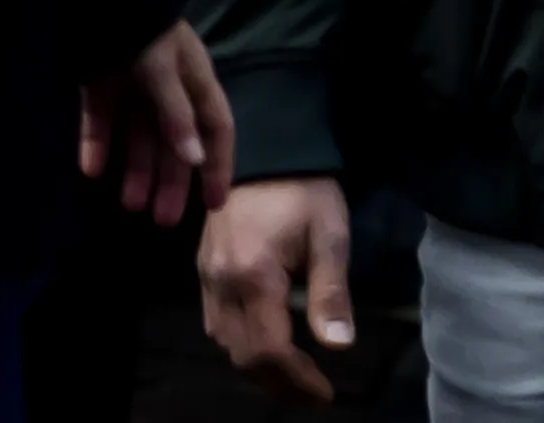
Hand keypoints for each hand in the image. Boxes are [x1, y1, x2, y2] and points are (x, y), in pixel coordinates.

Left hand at [83, 18, 231, 224]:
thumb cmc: (144, 32)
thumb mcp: (166, 72)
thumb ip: (177, 116)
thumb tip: (196, 161)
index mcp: (196, 84)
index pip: (215, 132)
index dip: (218, 166)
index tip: (214, 204)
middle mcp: (169, 92)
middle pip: (175, 144)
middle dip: (171, 181)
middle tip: (162, 221)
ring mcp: (134, 91)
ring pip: (139, 140)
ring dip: (136, 172)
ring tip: (129, 205)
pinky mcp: (100, 90)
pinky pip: (101, 126)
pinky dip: (97, 147)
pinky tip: (93, 171)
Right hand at [201, 171, 351, 403]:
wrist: (266, 150)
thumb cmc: (305, 189)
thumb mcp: (330, 234)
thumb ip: (331, 291)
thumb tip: (340, 346)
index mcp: (253, 276)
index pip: (268, 351)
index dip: (296, 380)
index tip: (325, 394)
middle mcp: (221, 285)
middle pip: (242, 356)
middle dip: (279, 383)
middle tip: (313, 394)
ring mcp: (207, 279)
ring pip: (226, 344)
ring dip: (258, 368)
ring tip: (296, 376)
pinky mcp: (204, 272)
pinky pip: (217, 324)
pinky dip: (242, 344)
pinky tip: (268, 344)